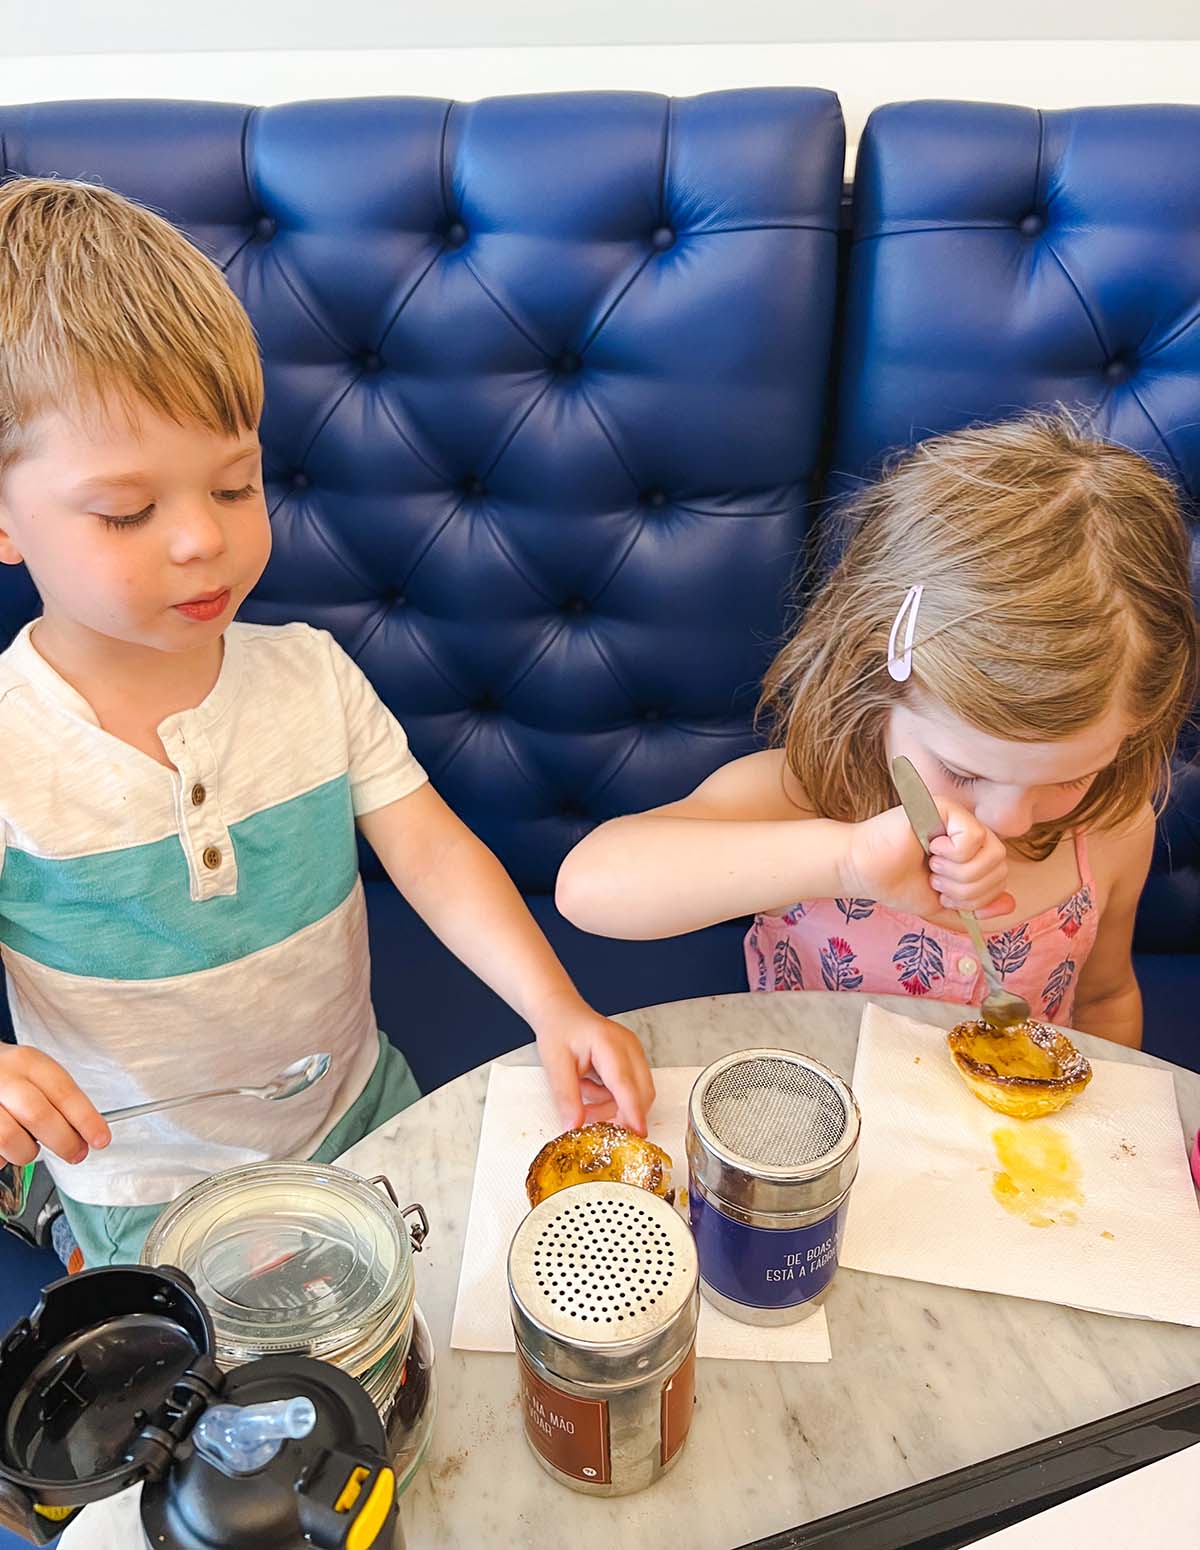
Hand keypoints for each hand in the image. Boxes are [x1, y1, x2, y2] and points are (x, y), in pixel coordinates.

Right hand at [0, 1046, 110, 1166]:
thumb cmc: (10, 1077)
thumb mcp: (35, 1074)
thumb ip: (59, 1100)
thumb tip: (88, 1133)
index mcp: (28, 1062)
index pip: (63, 1091)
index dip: (86, 1119)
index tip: (101, 1139)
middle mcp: (3, 1077)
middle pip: (38, 1115)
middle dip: (64, 1141)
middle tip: (76, 1153)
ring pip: (9, 1138)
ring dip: (27, 1152)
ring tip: (29, 1148)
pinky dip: (2, 1157)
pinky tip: (5, 1148)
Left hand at [533, 999, 655, 1134]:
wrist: (561, 1012)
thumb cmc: (559, 1029)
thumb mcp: (554, 1064)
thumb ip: (566, 1097)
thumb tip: (574, 1127)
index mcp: (609, 1043)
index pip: (625, 1084)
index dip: (632, 1111)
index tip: (638, 1134)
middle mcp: (629, 1047)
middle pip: (641, 1093)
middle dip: (620, 1114)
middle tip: (592, 1122)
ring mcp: (634, 1053)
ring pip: (637, 1094)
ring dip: (612, 1106)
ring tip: (583, 1094)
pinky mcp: (632, 1060)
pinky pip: (631, 1090)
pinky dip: (612, 1098)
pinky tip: (590, 1086)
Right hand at [845, 802, 1013, 919]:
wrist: (864, 871)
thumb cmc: (896, 883)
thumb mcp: (943, 904)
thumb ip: (975, 907)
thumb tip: (1010, 905)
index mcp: (971, 852)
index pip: (1001, 877)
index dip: (976, 896)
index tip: (942, 891)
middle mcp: (968, 831)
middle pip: (1001, 866)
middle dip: (967, 888)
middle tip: (935, 879)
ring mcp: (958, 818)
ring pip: (992, 852)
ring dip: (959, 872)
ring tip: (932, 865)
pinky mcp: (945, 807)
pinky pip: (974, 836)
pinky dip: (954, 853)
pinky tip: (930, 847)